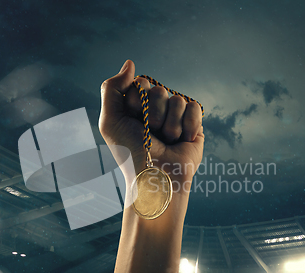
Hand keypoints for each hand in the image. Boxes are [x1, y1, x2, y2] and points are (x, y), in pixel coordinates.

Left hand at [99, 60, 203, 185]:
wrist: (156, 177)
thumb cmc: (130, 152)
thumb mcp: (110, 121)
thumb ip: (112, 88)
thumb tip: (130, 63)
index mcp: (136, 105)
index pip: (140, 83)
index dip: (137, 102)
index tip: (134, 121)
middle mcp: (155, 108)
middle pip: (159, 91)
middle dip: (153, 116)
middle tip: (150, 134)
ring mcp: (175, 115)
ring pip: (177, 100)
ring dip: (170, 125)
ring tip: (166, 141)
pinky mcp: (193, 123)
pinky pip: (194, 107)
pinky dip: (188, 125)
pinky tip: (182, 140)